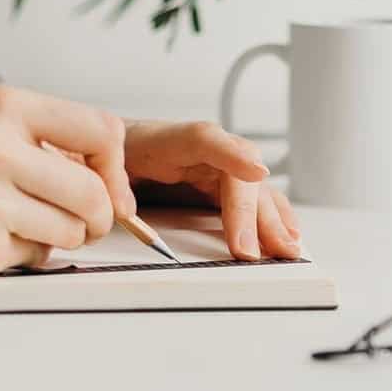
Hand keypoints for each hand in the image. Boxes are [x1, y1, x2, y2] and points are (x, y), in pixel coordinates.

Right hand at [0, 86, 132, 279]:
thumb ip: (50, 143)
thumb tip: (118, 188)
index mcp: (4, 107)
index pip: (102, 130)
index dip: (115, 166)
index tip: (110, 186)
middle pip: (94, 191)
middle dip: (99, 215)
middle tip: (86, 222)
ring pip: (73, 229)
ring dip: (60, 235)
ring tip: (20, 222)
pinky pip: (37, 256)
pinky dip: (23, 253)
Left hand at [123, 120, 300, 260]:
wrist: (114, 153)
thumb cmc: (112, 156)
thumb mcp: (104, 167)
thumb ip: (116, 186)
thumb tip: (127, 212)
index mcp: (172, 138)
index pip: (206, 140)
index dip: (233, 155)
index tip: (257, 174)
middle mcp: (205, 151)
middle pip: (239, 177)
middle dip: (252, 214)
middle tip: (250, 251)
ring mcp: (220, 167)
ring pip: (255, 191)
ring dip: (272, 220)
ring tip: (286, 247)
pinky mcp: (224, 186)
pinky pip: (255, 200)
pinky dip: (273, 217)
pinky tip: (287, 233)